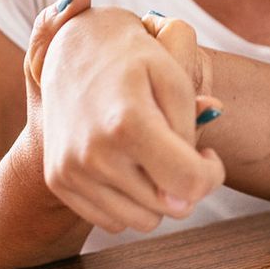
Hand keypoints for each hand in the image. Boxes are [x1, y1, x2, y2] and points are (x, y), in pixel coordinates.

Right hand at [24, 0, 223, 233]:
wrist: (72, 46)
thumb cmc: (134, 59)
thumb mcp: (174, 76)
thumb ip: (192, 130)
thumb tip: (194, 185)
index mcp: (128, 123)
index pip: (189, 183)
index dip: (210, 174)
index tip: (207, 154)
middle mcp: (94, 154)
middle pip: (168, 208)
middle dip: (185, 184)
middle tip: (179, 149)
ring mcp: (71, 170)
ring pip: (142, 222)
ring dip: (157, 196)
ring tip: (152, 155)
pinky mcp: (59, 181)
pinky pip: (112, 221)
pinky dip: (127, 200)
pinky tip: (127, 163)